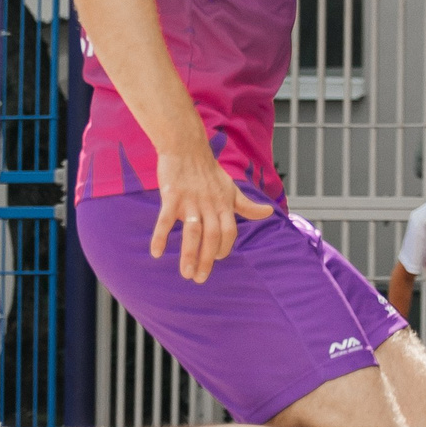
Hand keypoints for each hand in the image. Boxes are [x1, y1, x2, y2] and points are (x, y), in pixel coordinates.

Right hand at [149, 148, 274, 283]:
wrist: (186, 148)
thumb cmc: (209, 171)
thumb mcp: (231, 189)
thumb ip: (248, 205)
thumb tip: (269, 212)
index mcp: (224, 204)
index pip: (229, 232)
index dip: (224, 247)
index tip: (215, 259)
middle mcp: (210, 204)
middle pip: (212, 236)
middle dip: (207, 259)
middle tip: (199, 278)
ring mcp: (191, 201)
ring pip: (193, 232)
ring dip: (189, 254)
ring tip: (186, 273)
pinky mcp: (172, 196)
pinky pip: (166, 220)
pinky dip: (160, 236)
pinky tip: (156, 253)